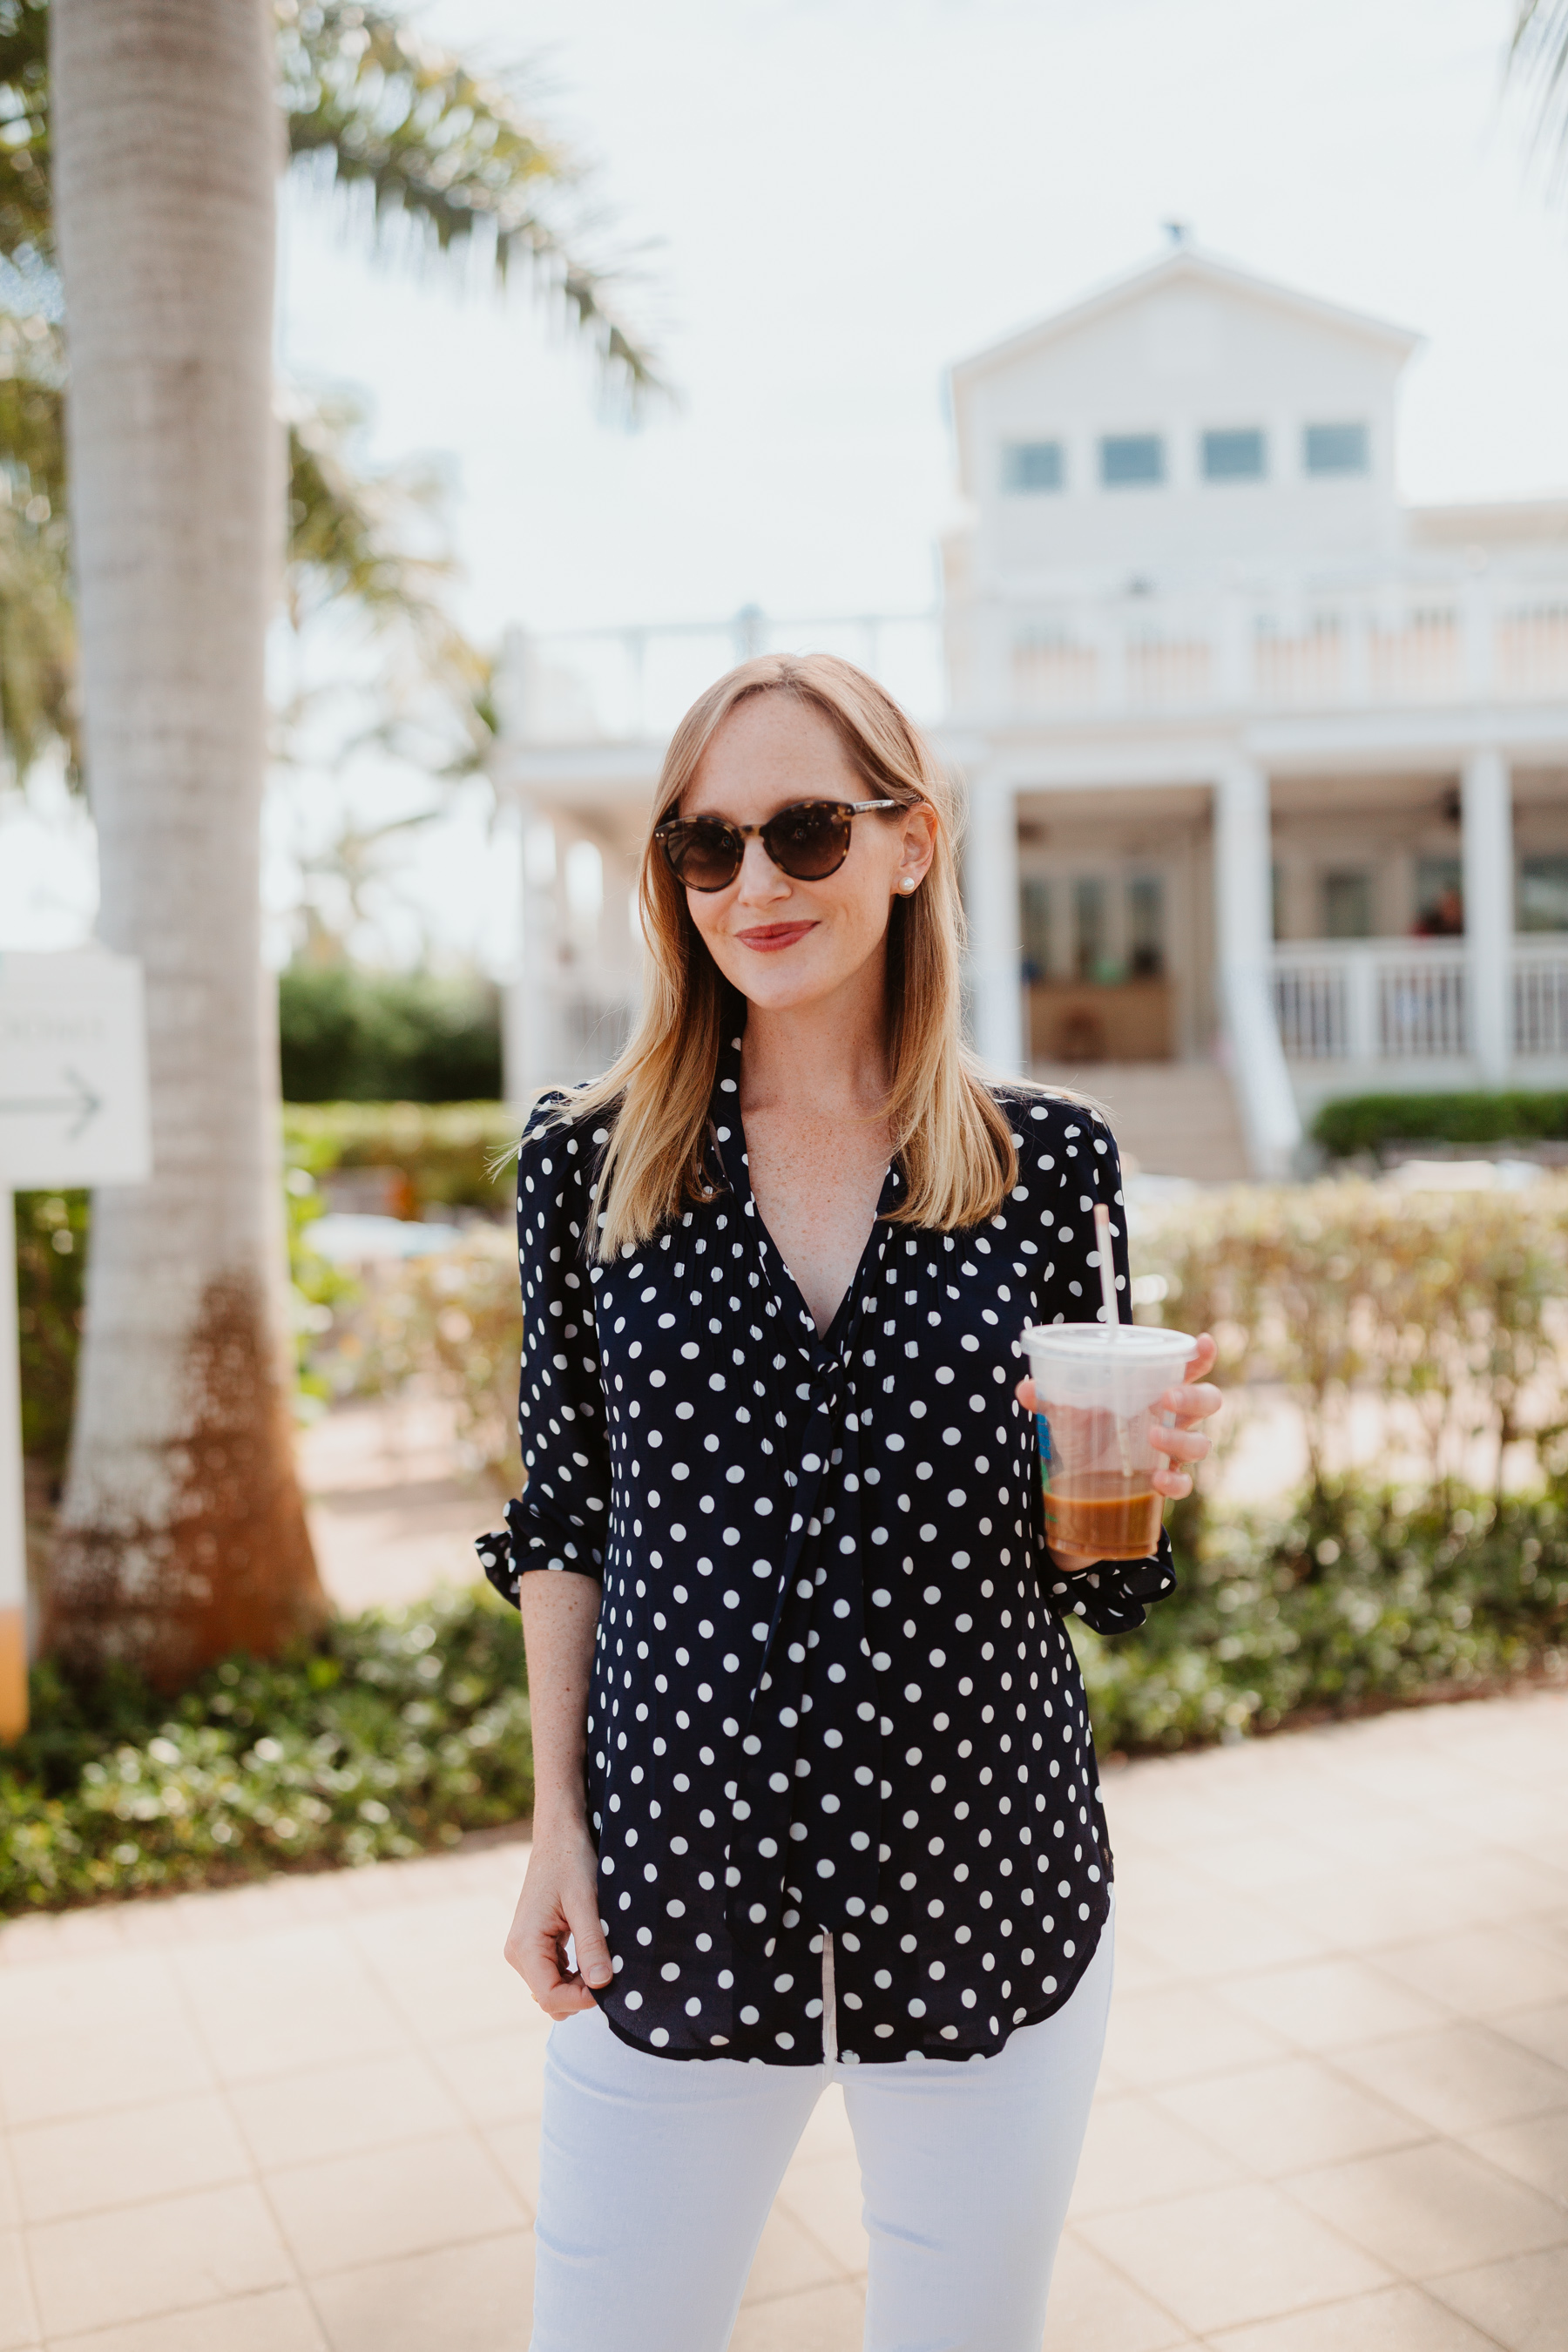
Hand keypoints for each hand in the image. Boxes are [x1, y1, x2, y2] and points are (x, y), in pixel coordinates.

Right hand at [503, 1811, 612, 2018]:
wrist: (558, 1835)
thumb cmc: (571, 1862)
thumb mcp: (585, 1902)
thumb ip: (591, 1944)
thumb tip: (601, 1985)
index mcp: (524, 1945)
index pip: (550, 1997)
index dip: (581, 2000)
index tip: (610, 1984)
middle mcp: (517, 1952)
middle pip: (550, 1998)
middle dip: (581, 1993)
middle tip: (611, 1970)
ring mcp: (523, 1949)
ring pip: (552, 1989)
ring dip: (579, 1983)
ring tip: (603, 1957)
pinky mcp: (533, 1944)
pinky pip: (553, 1974)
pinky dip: (574, 1972)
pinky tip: (593, 1953)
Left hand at [1015, 1333, 1221, 1571]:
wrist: (1079, 1480)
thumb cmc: (1084, 1431)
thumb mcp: (1064, 1411)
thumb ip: (1048, 1397)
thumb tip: (1026, 1389)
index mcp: (1154, 1389)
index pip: (1188, 1367)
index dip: (1202, 1354)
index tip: (1204, 1342)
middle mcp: (1171, 1418)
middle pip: (1208, 1401)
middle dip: (1196, 1397)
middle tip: (1168, 1397)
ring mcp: (1171, 1451)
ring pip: (1200, 1443)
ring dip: (1181, 1439)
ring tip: (1152, 1436)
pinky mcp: (1165, 1481)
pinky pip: (1184, 1484)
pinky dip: (1175, 1483)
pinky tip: (1158, 1480)